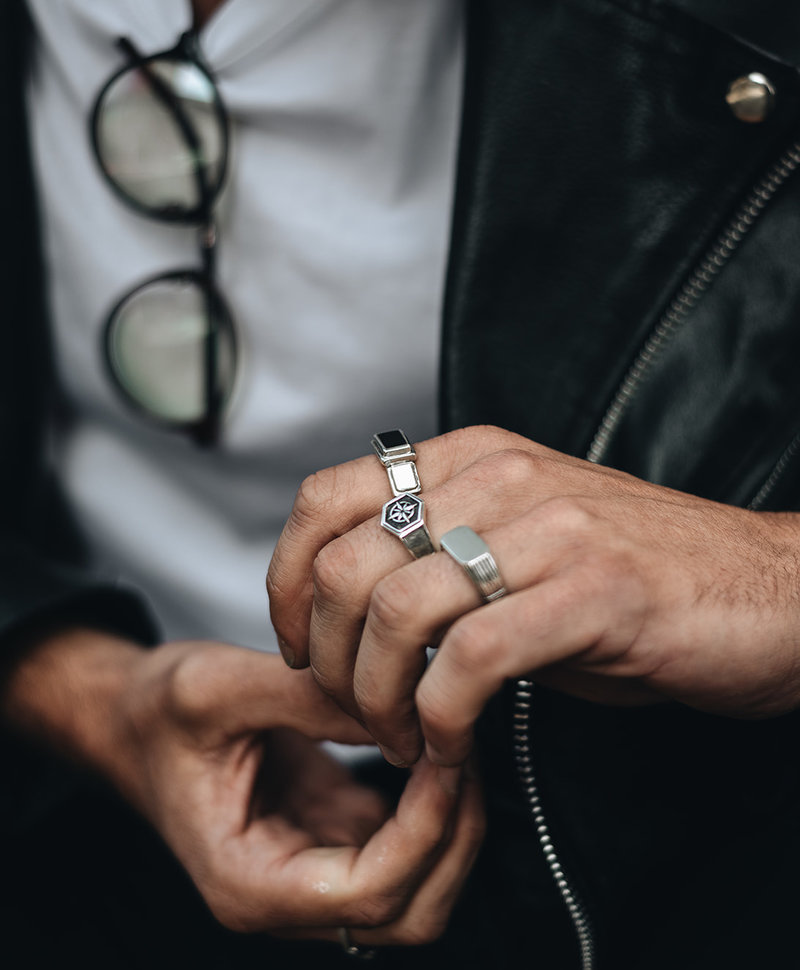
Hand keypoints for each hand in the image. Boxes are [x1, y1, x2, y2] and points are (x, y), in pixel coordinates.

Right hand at [3, 632, 483, 943]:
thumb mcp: (217, 688)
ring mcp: (312, 874)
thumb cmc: (159, 711)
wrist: (133, 718)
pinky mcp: (331, 839)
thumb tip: (404, 707)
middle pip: (410, 912)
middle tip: (463, 752)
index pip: (368, 895)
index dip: (425, 831)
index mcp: (247, 882)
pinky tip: (431, 745)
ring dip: (452, 825)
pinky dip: (433, 806)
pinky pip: (403, 847)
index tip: (445, 757)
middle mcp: (284, 898)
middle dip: (453, 836)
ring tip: (453, 745)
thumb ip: (308, 698)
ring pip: (418, 890)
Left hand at [267, 425, 799, 766]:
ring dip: (379, 699)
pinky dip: (441, 719)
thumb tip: (344, 618)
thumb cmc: (632, 580)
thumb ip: (436, 560)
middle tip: (358, 711)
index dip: (284, 582)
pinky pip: (471, 657)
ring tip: (407, 737)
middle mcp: (498, 477)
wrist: (765, 591)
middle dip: (326, 660)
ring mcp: (546, 528)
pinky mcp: (594, 588)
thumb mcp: (516, 548)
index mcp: (469, 460)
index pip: (324, 500)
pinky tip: (455, 745)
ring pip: (395, 610)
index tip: (298, 648)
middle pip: (343, 564)